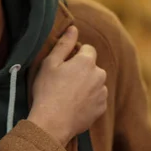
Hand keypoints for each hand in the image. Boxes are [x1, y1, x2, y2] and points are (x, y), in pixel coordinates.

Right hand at [28, 25, 107, 145]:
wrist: (52, 122)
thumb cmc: (47, 90)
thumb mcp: (50, 63)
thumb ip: (64, 44)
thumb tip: (73, 28)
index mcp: (87, 61)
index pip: (87, 49)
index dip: (75, 54)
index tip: (63, 65)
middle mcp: (99, 75)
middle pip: (92, 66)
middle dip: (81, 70)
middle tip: (63, 81)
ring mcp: (102, 93)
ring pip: (95, 82)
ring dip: (86, 85)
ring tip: (68, 95)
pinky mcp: (101, 108)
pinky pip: (96, 98)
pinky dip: (88, 99)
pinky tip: (73, 105)